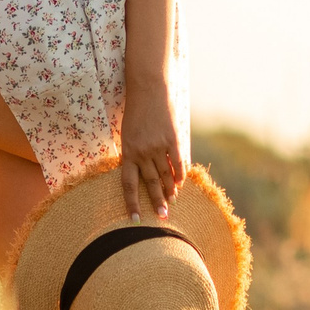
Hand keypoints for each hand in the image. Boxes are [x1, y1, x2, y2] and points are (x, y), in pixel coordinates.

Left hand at [117, 83, 183, 221]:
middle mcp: (142, 152)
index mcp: (128, 152)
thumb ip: (133, 153)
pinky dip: (181, 174)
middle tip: (163, 217)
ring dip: (170, 189)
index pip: (129, 185)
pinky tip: (182, 182)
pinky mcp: (172, 138)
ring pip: (165, 175)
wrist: (148, 89)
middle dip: (157, 202)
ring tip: (173, 200)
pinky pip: (178, 162)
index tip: (135, 220)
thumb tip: (143, 172)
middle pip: (150, 183)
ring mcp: (158, 146)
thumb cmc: (135, 111)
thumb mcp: (127, 133)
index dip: (132, 204)